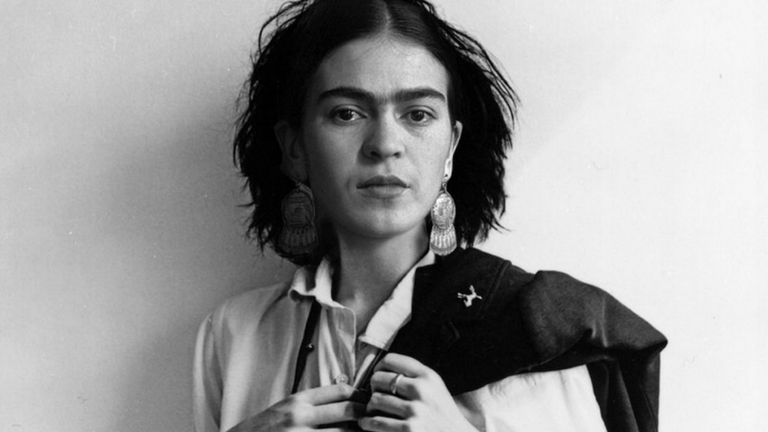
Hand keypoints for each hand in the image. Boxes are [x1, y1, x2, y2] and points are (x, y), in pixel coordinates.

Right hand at [227, 384, 364, 431]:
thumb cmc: (264, 429)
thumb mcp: (285, 409)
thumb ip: (311, 404)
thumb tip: (344, 397)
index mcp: (298, 401)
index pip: (339, 391)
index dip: (360, 394)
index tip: (369, 399)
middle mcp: (300, 417)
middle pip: (347, 411)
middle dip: (365, 414)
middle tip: (374, 417)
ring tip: (367, 430)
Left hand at [359, 353, 476, 431]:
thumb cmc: (442, 413)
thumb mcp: (435, 387)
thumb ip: (414, 375)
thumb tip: (380, 370)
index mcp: (428, 375)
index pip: (391, 360)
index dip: (378, 367)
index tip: (377, 375)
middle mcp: (422, 390)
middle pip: (379, 379)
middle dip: (373, 388)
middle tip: (376, 395)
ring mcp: (415, 410)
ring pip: (375, 400)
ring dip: (371, 407)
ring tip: (374, 410)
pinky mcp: (409, 429)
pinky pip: (376, 422)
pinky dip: (368, 423)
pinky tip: (368, 423)